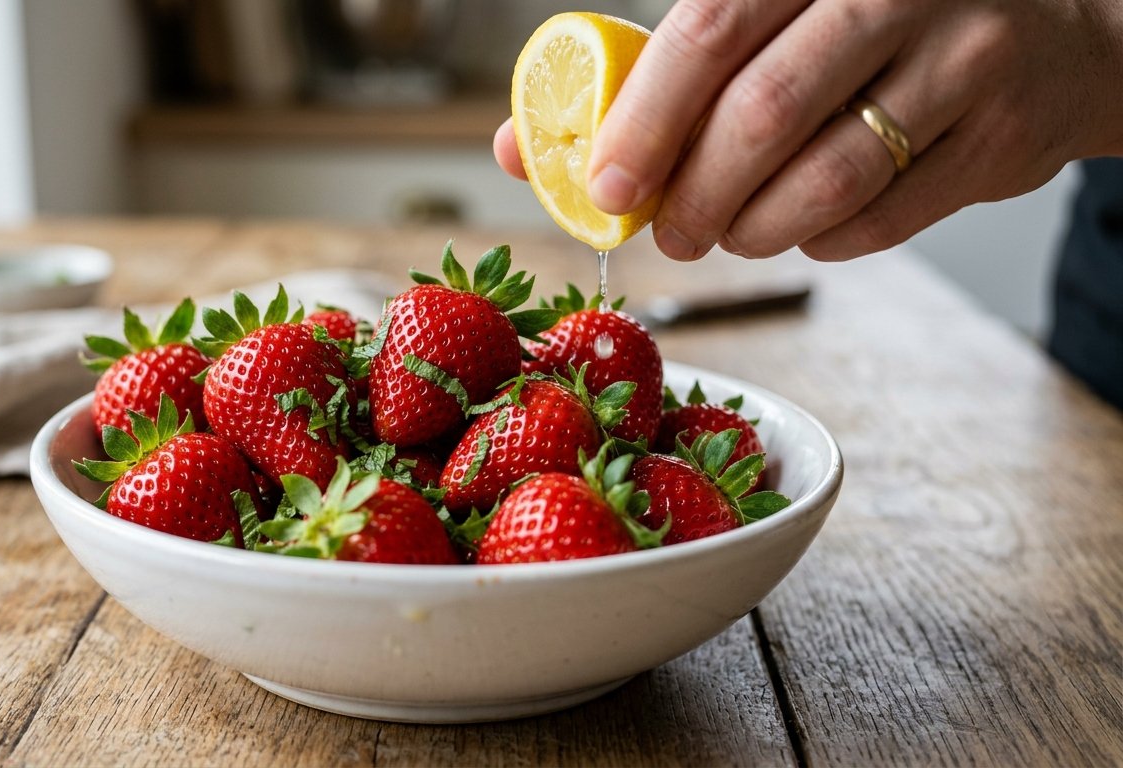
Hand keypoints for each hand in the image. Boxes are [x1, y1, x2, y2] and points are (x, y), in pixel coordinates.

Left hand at [495, 0, 1122, 261]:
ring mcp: (964, 62)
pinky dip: (820, 243)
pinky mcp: (1001, 141)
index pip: (710, 31)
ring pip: (826, 180)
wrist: (1053, 32)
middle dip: (692, 196)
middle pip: (763, 115)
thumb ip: (651, 75)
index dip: (644, 122)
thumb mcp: (772, 16)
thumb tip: (526, 149)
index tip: (606, 188)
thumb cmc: (873, 26)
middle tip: (667, 231)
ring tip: (726, 235)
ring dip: (752, 231)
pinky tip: (803, 229)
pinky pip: (880, 221)